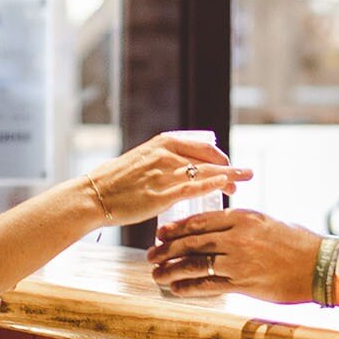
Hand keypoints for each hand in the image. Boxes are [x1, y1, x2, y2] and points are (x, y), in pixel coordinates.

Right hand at [82, 134, 250, 226]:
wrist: (94, 195)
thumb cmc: (115, 181)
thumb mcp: (141, 160)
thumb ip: (162, 160)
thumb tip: (179, 166)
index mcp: (162, 143)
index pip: (202, 147)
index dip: (220, 157)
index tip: (228, 166)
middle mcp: (166, 155)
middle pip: (208, 160)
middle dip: (229, 168)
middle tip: (244, 175)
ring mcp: (163, 174)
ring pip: (204, 173)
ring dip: (227, 178)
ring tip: (241, 184)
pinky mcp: (160, 194)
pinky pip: (191, 188)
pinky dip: (210, 185)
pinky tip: (224, 185)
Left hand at [148, 209, 321, 301]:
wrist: (320, 265)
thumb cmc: (298, 243)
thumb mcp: (268, 223)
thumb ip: (243, 225)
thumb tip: (222, 229)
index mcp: (243, 218)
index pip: (201, 221)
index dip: (177, 228)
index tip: (161, 232)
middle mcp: (237, 237)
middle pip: (192, 242)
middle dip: (168, 249)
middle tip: (151, 255)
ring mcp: (239, 261)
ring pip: (195, 264)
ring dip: (172, 270)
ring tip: (157, 275)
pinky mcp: (243, 283)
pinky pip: (209, 285)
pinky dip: (189, 287)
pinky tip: (177, 289)